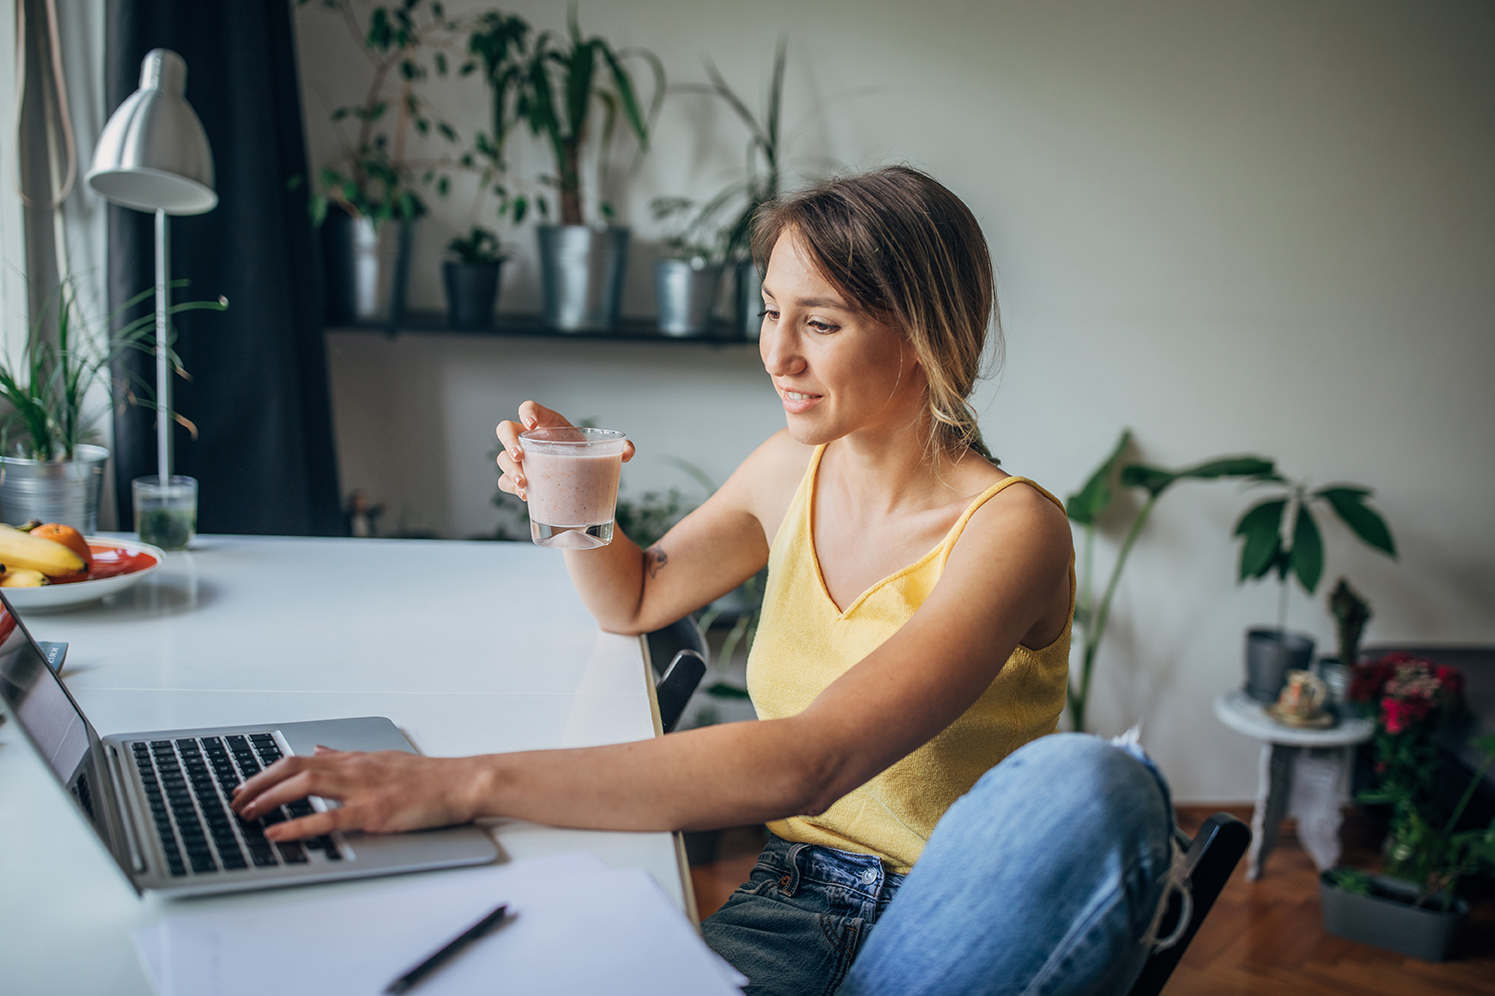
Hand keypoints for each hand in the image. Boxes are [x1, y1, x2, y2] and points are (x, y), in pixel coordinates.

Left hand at [230, 747, 485, 840]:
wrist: (462, 782)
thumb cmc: (429, 777)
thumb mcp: (382, 758)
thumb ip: (346, 757)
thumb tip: (317, 749)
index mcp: (355, 759)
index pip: (301, 759)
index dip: (267, 772)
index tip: (245, 785)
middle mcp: (354, 769)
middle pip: (293, 767)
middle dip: (258, 783)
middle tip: (235, 800)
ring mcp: (363, 789)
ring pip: (305, 785)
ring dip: (269, 798)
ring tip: (246, 813)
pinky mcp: (373, 811)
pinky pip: (328, 817)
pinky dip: (297, 824)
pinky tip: (277, 832)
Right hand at [495, 400, 634, 501]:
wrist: (581, 484)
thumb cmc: (587, 459)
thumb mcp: (601, 452)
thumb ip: (620, 448)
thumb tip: (628, 450)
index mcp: (548, 424)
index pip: (529, 408)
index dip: (526, 412)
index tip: (532, 424)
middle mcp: (530, 439)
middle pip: (505, 430)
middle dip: (509, 441)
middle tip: (520, 456)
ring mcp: (522, 459)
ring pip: (502, 458)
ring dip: (510, 470)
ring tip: (525, 485)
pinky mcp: (519, 479)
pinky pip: (504, 481)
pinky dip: (512, 488)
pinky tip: (527, 496)